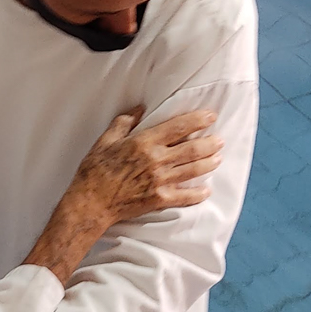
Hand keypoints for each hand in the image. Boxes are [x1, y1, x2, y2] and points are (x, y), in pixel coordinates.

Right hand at [66, 106, 222, 224]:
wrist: (91, 202)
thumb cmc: (95, 170)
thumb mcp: (105, 140)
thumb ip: (124, 122)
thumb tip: (139, 109)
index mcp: (144, 142)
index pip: (179, 127)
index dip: (198, 120)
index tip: (211, 116)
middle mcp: (156, 160)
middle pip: (193, 149)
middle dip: (210, 143)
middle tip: (220, 139)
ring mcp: (160, 181)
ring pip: (193, 170)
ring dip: (209, 163)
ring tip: (218, 158)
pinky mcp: (159, 199)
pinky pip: (185, 197)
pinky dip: (198, 194)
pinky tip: (206, 191)